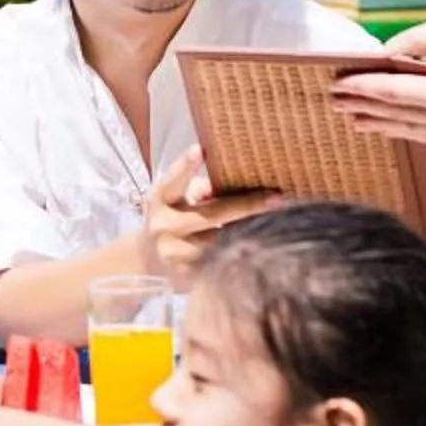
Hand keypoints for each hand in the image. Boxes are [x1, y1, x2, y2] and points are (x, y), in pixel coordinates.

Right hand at [143, 147, 272, 283]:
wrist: (148, 260)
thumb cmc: (174, 217)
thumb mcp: (180, 198)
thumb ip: (202, 190)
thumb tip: (235, 185)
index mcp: (160, 199)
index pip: (173, 180)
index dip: (185, 166)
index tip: (200, 150)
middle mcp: (163, 226)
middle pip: (210, 215)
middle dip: (246, 206)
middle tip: (276, 198)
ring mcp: (174, 253)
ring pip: (220, 242)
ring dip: (249, 231)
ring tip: (278, 222)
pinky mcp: (186, 275)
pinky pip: (221, 261)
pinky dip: (243, 252)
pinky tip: (263, 246)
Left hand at [329, 18, 425, 146]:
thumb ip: (419, 40)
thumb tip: (386, 51)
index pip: (393, 92)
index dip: (362, 87)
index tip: (338, 84)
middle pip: (396, 115)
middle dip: (363, 107)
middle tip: (335, 102)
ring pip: (410, 131)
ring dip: (380, 124)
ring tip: (355, 119)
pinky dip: (405, 130)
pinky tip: (391, 126)